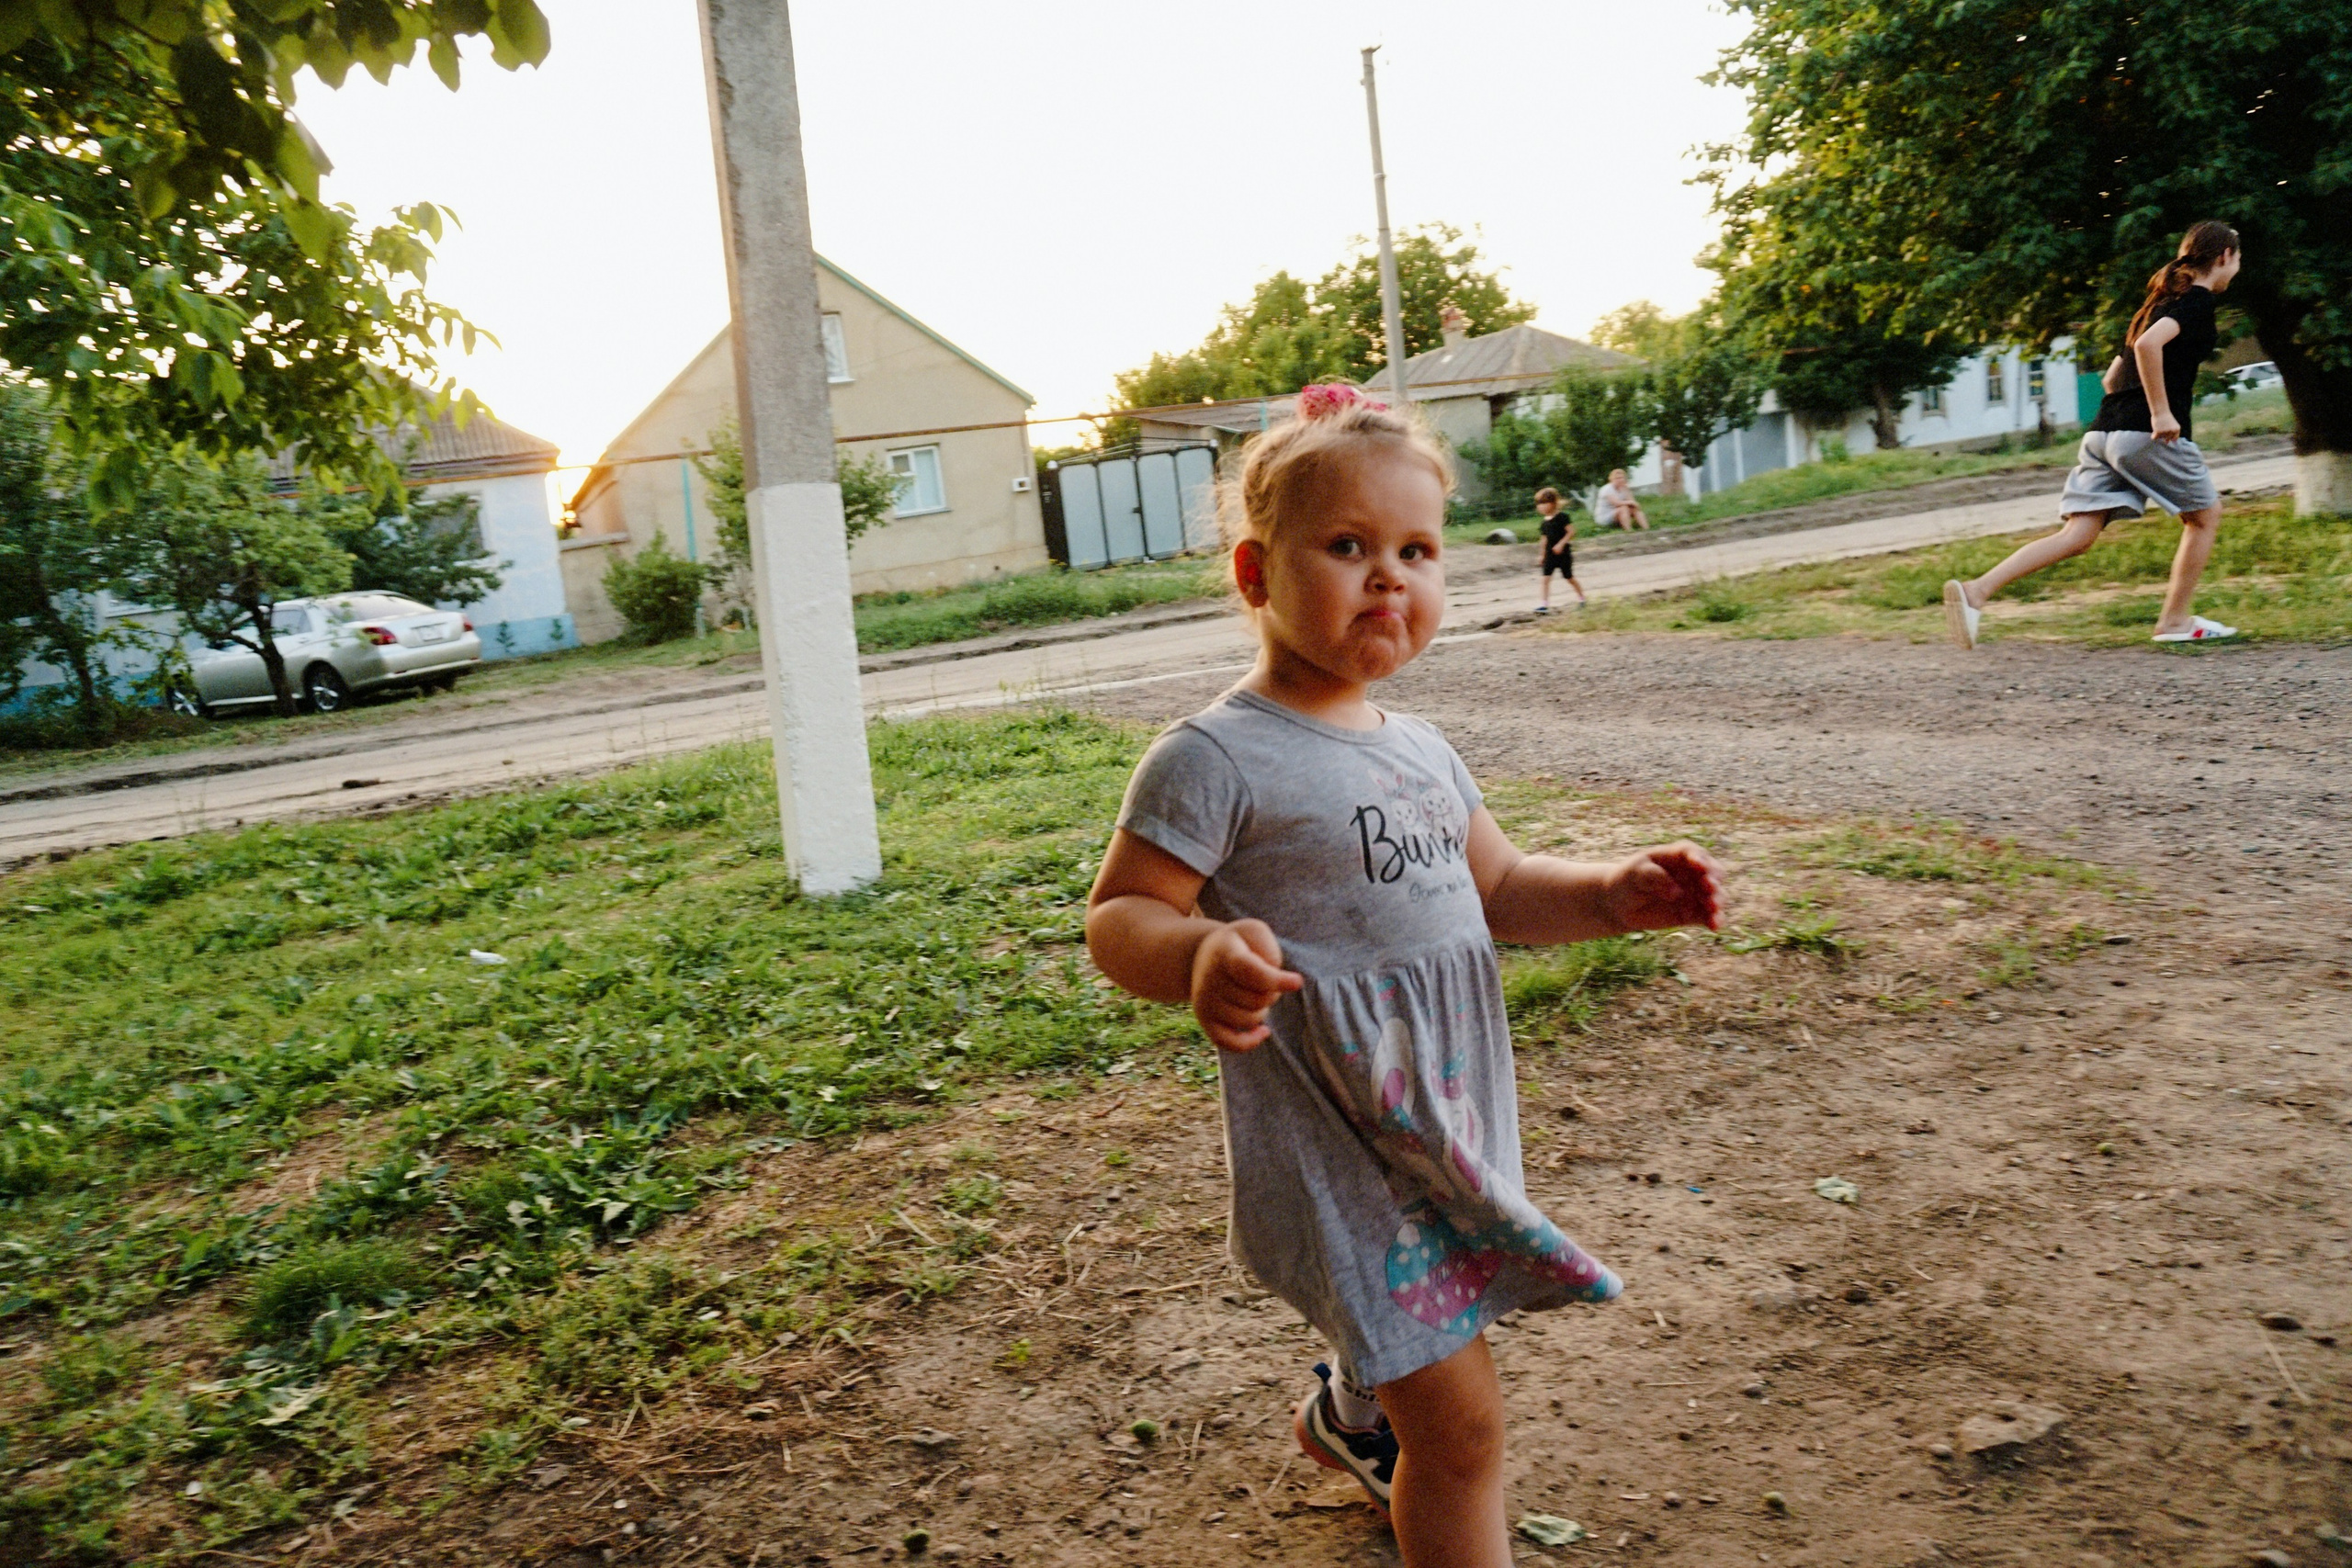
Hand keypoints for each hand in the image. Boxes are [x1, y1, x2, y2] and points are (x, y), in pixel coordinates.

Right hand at [1190, 919, 1303, 1050]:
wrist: (1204, 954)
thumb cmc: (1240, 943)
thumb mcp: (1255, 932)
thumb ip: (1270, 951)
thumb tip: (1276, 986)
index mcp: (1225, 954)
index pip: (1249, 972)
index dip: (1275, 980)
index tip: (1298, 982)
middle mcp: (1210, 980)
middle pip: (1258, 999)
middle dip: (1271, 992)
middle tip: (1264, 979)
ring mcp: (1205, 1003)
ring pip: (1250, 1020)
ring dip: (1262, 1010)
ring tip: (1255, 994)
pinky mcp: (1205, 1021)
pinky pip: (1231, 1043)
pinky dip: (1250, 1042)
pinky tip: (1264, 1031)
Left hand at [1602, 842, 1723, 934]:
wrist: (1621, 904)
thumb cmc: (1629, 880)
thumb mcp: (1636, 874)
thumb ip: (1655, 877)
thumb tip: (1677, 892)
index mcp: (1678, 855)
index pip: (1693, 853)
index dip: (1698, 858)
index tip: (1699, 866)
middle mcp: (1693, 872)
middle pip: (1713, 873)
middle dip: (1714, 879)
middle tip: (1709, 887)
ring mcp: (1696, 893)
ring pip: (1715, 895)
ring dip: (1717, 901)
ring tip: (1713, 907)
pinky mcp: (1694, 913)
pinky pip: (1709, 916)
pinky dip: (1715, 920)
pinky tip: (1715, 927)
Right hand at [2151, 409, 2181, 443]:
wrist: (2161, 411)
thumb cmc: (2165, 418)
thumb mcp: (2171, 425)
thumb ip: (2171, 434)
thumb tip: (2167, 443)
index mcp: (2177, 429)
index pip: (2174, 439)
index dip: (2170, 437)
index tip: (2167, 433)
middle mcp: (2172, 431)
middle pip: (2166, 439)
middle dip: (2163, 434)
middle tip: (2162, 426)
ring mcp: (2165, 432)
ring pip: (2160, 438)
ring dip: (2158, 434)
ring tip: (2159, 426)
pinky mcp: (2158, 432)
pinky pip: (2154, 438)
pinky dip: (2153, 435)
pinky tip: (2154, 430)